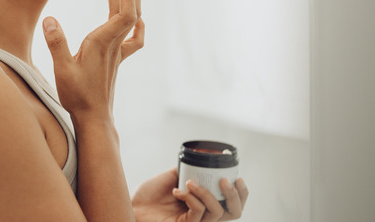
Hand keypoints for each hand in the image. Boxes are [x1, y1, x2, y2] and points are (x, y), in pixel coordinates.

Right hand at [42, 0, 143, 118]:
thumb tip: (50, 19)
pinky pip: (133, 37)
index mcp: (102, 43)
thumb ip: (56, 44)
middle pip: (132, 11)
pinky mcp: (116, 58)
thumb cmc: (77, 96)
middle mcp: (113, 44)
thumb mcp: (61, 70)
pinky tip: (134, 16)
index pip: (125, 14)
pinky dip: (136, 22)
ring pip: (131, 20)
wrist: (93, 117)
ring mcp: (117, 51)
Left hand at [132, 168, 248, 221]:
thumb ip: (188, 170)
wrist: (133, 205)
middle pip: (234, 213)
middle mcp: (203, 215)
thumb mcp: (172, 177)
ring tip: (189, 182)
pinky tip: (177, 191)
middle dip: (234, 195)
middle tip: (224, 181)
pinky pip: (198, 212)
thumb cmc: (150, 195)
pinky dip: (190, 197)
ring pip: (217, 212)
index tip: (237, 177)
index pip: (232, 204)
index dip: (241, 194)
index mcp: (204, 204)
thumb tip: (200, 158)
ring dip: (205, 192)